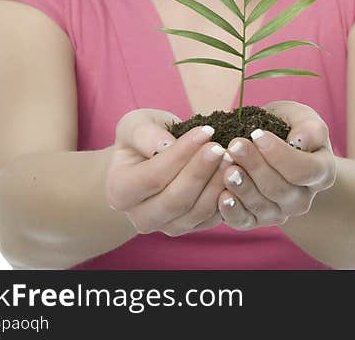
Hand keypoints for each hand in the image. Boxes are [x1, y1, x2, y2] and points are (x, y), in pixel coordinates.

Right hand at [105, 109, 232, 235]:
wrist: (153, 159)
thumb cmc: (144, 138)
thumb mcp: (136, 125)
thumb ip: (145, 133)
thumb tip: (165, 145)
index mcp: (119, 191)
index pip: (153, 176)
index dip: (181, 154)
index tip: (206, 131)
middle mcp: (140, 216)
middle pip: (175, 200)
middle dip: (201, 171)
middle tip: (222, 148)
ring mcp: (166, 227)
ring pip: (196, 212)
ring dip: (216, 184)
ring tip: (230, 158)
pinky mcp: (191, 228)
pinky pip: (211, 218)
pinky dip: (226, 197)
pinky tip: (235, 174)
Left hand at [217, 101, 336, 230]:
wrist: (271, 147)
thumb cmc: (287, 128)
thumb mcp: (300, 117)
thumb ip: (308, 127)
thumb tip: (300, 140)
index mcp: (321, 172)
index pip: (305, 171)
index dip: (281, 155)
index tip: (258, 134)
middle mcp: (304, 198)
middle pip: (281, 189)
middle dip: (256, 167)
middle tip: (235, 146)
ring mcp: (281, 212)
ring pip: (262, 206)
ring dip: (243, 187)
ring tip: (226, 168)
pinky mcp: (256, 220)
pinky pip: (245, 221)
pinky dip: (232, 211)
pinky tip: (222, 195)